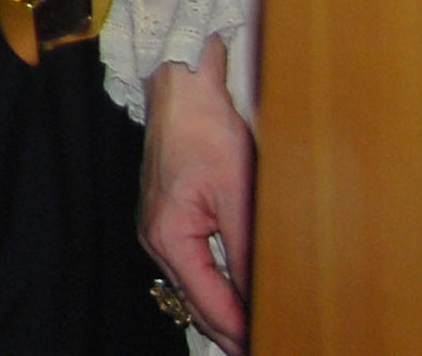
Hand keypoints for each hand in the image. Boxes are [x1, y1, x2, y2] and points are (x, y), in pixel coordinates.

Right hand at [141, 48, 255, 349]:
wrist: (183, 90)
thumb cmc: (205, 133)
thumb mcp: (237, 197)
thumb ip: (246, 253)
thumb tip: (261, 298)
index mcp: (168, 237)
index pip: (207, 302)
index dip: (239, 331)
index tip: (265, 346)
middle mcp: (156, 239)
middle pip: (194, 303)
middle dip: (228, 332)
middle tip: (262, 347)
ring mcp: (160, 229)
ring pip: (193, 288)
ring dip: (222, 313)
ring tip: (254, 333)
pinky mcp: (170, 218)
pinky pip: (192, 267)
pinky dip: (215, 289)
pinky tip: (238, 297)